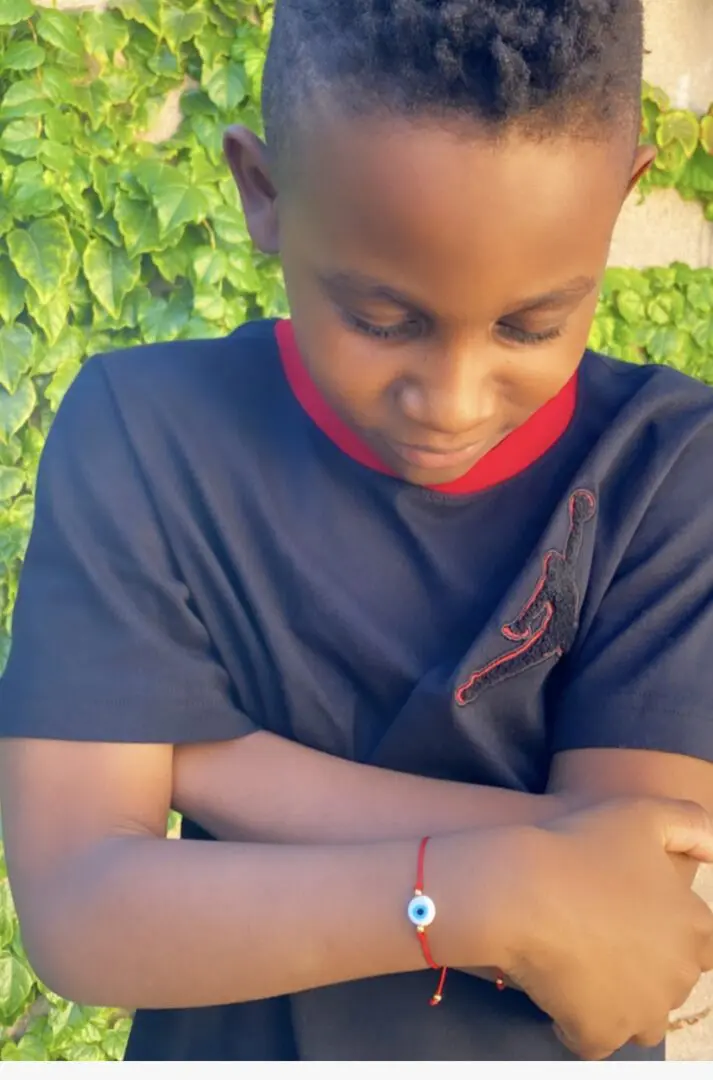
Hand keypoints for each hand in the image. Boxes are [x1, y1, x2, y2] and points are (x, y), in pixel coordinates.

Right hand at [505, 798, 712, 1058]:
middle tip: (598, 933)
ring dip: (619, 1000)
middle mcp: (678, 977)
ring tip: (580, 963)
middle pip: (668, 982)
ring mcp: (640, 1012)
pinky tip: (558, 989)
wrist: (517, 890)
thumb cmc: (579, 847)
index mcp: (695, 928)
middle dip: (642, 966)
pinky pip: (596, 1039)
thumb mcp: (643, 813)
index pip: (704, 947)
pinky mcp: (600, 1035)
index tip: (631, 916)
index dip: (667, 930)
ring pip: (640, 1017)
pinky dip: (579, 1023)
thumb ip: (692, 826)